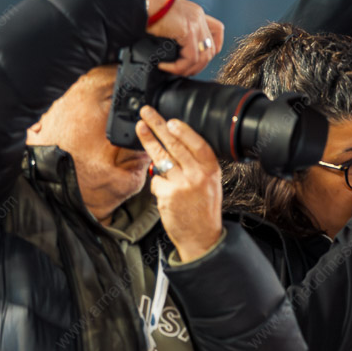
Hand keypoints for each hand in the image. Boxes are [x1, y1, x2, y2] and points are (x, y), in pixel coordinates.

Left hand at [136, 106, 222, 262]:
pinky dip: (158, 185)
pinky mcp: (168, 195)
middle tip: (147, 113)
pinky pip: (156, 181)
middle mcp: (198, 175)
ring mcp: (182, 185)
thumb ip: (198, 166)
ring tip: (140, 128)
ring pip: (160, 159)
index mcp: (211, 170)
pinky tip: (166, 193)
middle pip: (175, 145)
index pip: (197, 144)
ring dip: (148, 142)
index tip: (170, 120)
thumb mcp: (211, 184)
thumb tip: (177, 143)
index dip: (182, 130)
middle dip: (158, 126)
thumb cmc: (204, 209)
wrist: (202, 237)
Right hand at [139, 0, 224, 76]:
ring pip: (203, 57)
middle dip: (199, 65)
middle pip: (211, 48)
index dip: (213, 48)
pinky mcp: (188, 30)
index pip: (217, 30)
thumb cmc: (145, 7)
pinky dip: (179, 67)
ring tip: (173, 71)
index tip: (200, 59)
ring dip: (189, 69)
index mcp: (195, 12)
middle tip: (182, 71)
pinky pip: (191, 58)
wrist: (138, 0)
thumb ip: (176, 29)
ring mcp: (195, 23)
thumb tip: (174, 47)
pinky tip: (166, 66)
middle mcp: (198, 16)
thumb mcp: (167, 18)